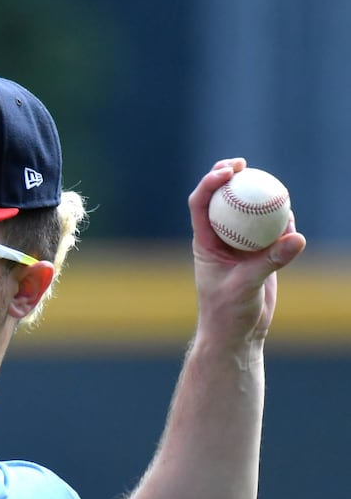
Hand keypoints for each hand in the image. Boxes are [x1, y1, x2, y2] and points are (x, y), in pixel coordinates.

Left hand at [188, 159, 305, 344]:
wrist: (238, 334)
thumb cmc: (228, 312)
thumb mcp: (246, 286)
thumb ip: (270, 262)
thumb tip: (297, 237)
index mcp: (205, 242)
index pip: (200, 204)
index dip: (209, 183)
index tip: (227, 171)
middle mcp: (220, 239)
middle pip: (221, 200)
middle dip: (228, 177)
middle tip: (243, 163)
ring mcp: (241, 245)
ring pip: (248, 213)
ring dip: (257, 196)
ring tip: (272, 186)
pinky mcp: (260, 254)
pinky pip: (271, 231)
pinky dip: (280, 221)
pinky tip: (290, 214)